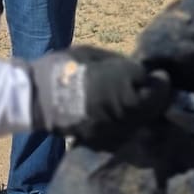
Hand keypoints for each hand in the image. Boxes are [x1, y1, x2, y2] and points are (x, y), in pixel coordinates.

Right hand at [27, 46, 171, 148]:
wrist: (34, 97)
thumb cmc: (62, 67)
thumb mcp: (93, 54)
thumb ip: (119, 64)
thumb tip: (139, 70)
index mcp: (121, 82)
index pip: (155, 86)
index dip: (160, 80)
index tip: (160, 75)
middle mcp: (122, 107)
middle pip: (152, 107)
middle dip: (156, 98)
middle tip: (156, 89)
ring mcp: (112, 127)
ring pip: (140, 122)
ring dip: (145, 112)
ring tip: (140, 102)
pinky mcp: (100, 139)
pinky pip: (123, 133)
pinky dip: (129, 124)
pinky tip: (125, 115)